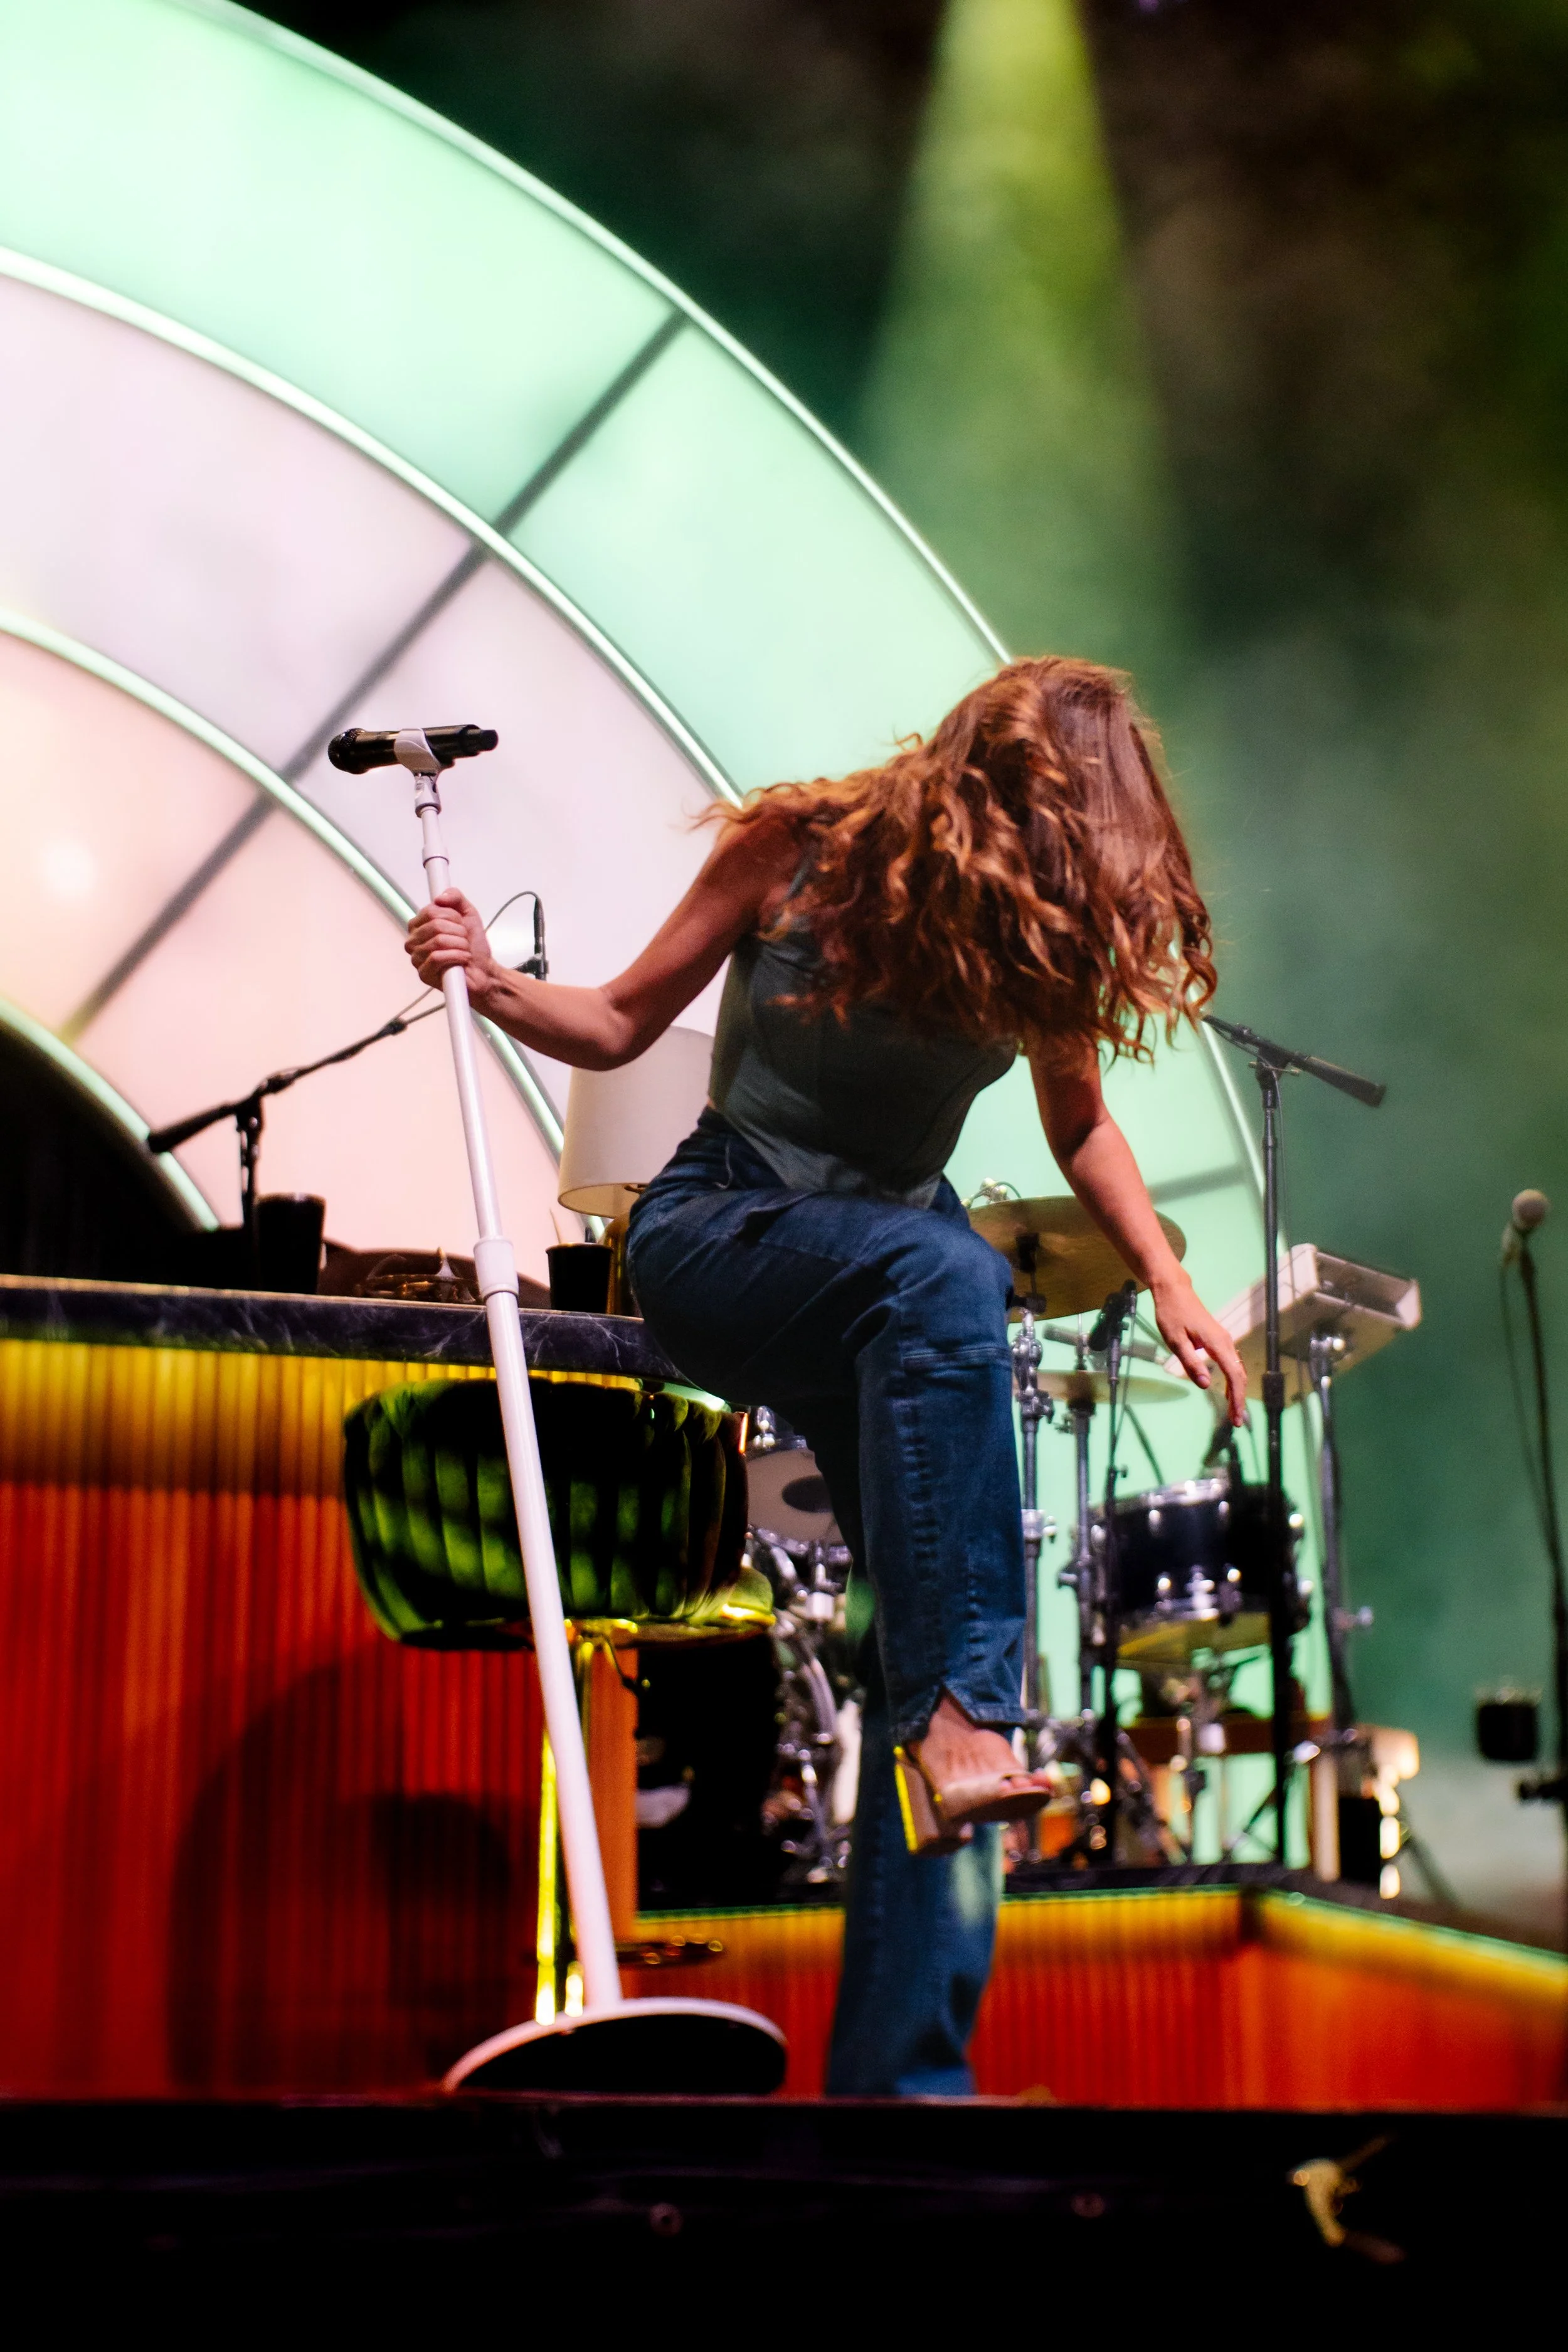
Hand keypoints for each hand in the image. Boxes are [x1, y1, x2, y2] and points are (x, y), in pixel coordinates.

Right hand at [405, 889, 501, 1007]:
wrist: (484, 970)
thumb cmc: (473, 946)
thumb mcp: (468, 914)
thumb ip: (455, 898)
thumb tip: (440, 896)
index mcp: (419, 926)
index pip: (430, 911)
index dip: (451, 916)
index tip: (461, 923)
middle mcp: (414, 941)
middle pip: (435, 925)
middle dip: (458, 931)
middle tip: (464, 939)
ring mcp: (416, 958)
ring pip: (438, 941)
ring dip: (460, 944)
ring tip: (464, 950)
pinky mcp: (423, 974)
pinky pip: (437, 958)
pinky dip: (457, 956)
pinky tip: (463, 959)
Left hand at [1151, 1274, 1246, 1425]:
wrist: (1174, 1290)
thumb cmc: (1171, 1314)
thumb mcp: (1175, 1341)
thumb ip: (1190, 1363)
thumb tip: (1204, 1385)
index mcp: (1217, 1343)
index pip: (1234, 1376)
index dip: (1237, 1398)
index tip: (1236, 1417)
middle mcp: (1225, 1342)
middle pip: (1239, 1375)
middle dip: (1239, 1399)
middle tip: (1236, 1422)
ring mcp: (1224, 1340)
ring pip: (1236, 1370)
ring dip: (1236, 1391)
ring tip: (1232, 1412)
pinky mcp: (1218, 1340)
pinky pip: (1230, 1364)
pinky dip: (1232, 1380)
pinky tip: (1227, 1393)